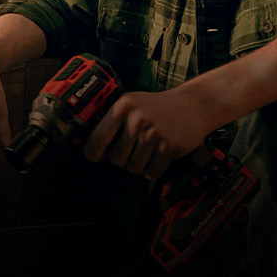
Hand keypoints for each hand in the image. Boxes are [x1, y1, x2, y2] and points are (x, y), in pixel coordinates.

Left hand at [81, 89, 216, 179]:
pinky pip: (151, 172)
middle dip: (123, 158)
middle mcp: (136, 119)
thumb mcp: (131, 104)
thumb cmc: (157, 107)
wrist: (193, 105)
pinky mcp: (169, 147)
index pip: (97, 139)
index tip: (96, 156)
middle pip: (115, 158)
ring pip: (133, 167)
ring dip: (140, 163)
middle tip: (134, 148)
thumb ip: (110, 121)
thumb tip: (83, 143)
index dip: (93, 153)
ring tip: (149, 148)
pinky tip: (159, 155)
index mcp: (122, 107)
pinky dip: (154, 169)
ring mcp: (153, 133)